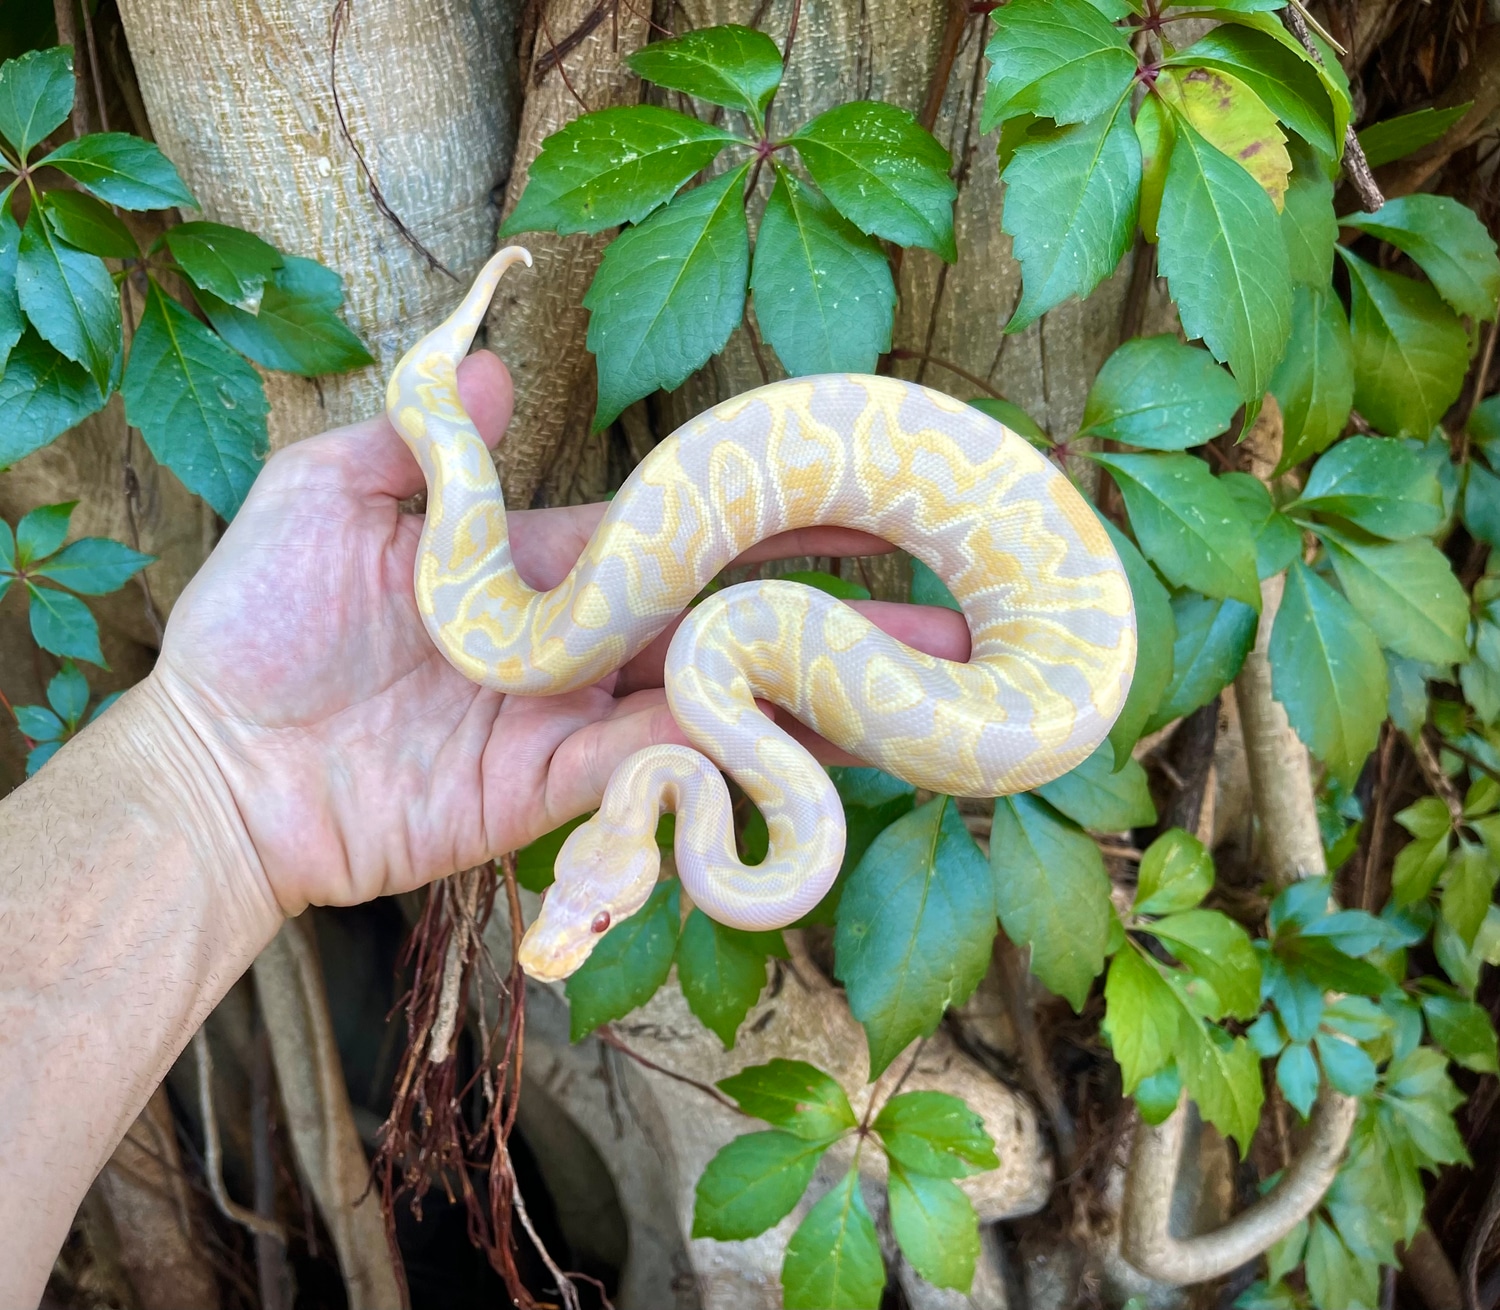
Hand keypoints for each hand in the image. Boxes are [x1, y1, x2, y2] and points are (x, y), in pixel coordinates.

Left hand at [151, 353, 970, 913]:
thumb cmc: (262, 622)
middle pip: (732, 621)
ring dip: (821, 691)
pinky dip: (745, 754)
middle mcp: (585, 642)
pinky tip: (829, 739)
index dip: (773, 516)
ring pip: (723, 701)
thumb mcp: (328, 494)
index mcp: (549, 567)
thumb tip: (497, 365)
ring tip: (927, 682)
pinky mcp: (562, 793)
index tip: (865, 493)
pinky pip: (667, 770)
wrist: (221, 767)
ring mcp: (580, 721)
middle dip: (838, 612)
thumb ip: (429, 440)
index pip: (686, 532)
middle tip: (949, 603)